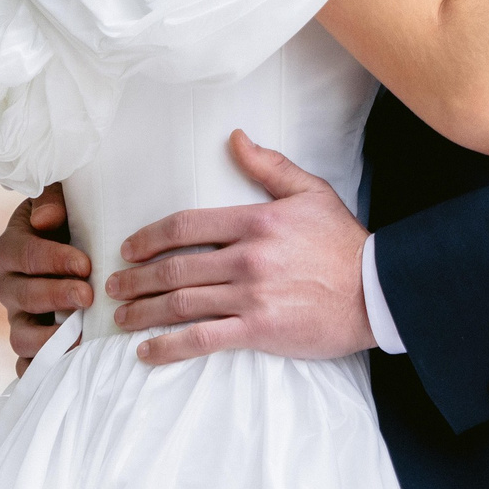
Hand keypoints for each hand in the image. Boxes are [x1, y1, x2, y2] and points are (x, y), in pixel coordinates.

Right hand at [0, 183, 91, 374]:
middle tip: (88, 294)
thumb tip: (47, 220)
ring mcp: (19, 318)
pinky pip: (27, 365)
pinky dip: (43, 369)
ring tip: (82, 335)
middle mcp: (10, 285)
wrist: (80, 243)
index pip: (21, 254)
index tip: (84, 264)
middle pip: (21, 296)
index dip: (50, 260)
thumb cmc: (73, 217)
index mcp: (12, 248)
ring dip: (49, 338)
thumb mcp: (62, 197)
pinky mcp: (32, 344)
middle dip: (55, 296)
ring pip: (19, 335)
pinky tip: (69, 367)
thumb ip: (52, 199)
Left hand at [103, 129, 376, 365]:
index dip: (148, 238)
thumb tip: (235, 138)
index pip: (186, 226)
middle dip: (136, 279)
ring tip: (122, 316)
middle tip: (113, 287)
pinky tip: (147, 351)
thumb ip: (269, 166)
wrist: (376, 291)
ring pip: (181, 303)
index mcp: (256, 221)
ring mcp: (251, 296)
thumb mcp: (311, 192)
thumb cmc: (343, 242)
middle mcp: (247, 257)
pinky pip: (202, 339)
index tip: (128, 249)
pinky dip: (169, 346)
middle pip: (174, 268)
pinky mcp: (258, 330)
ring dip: (143, 311)